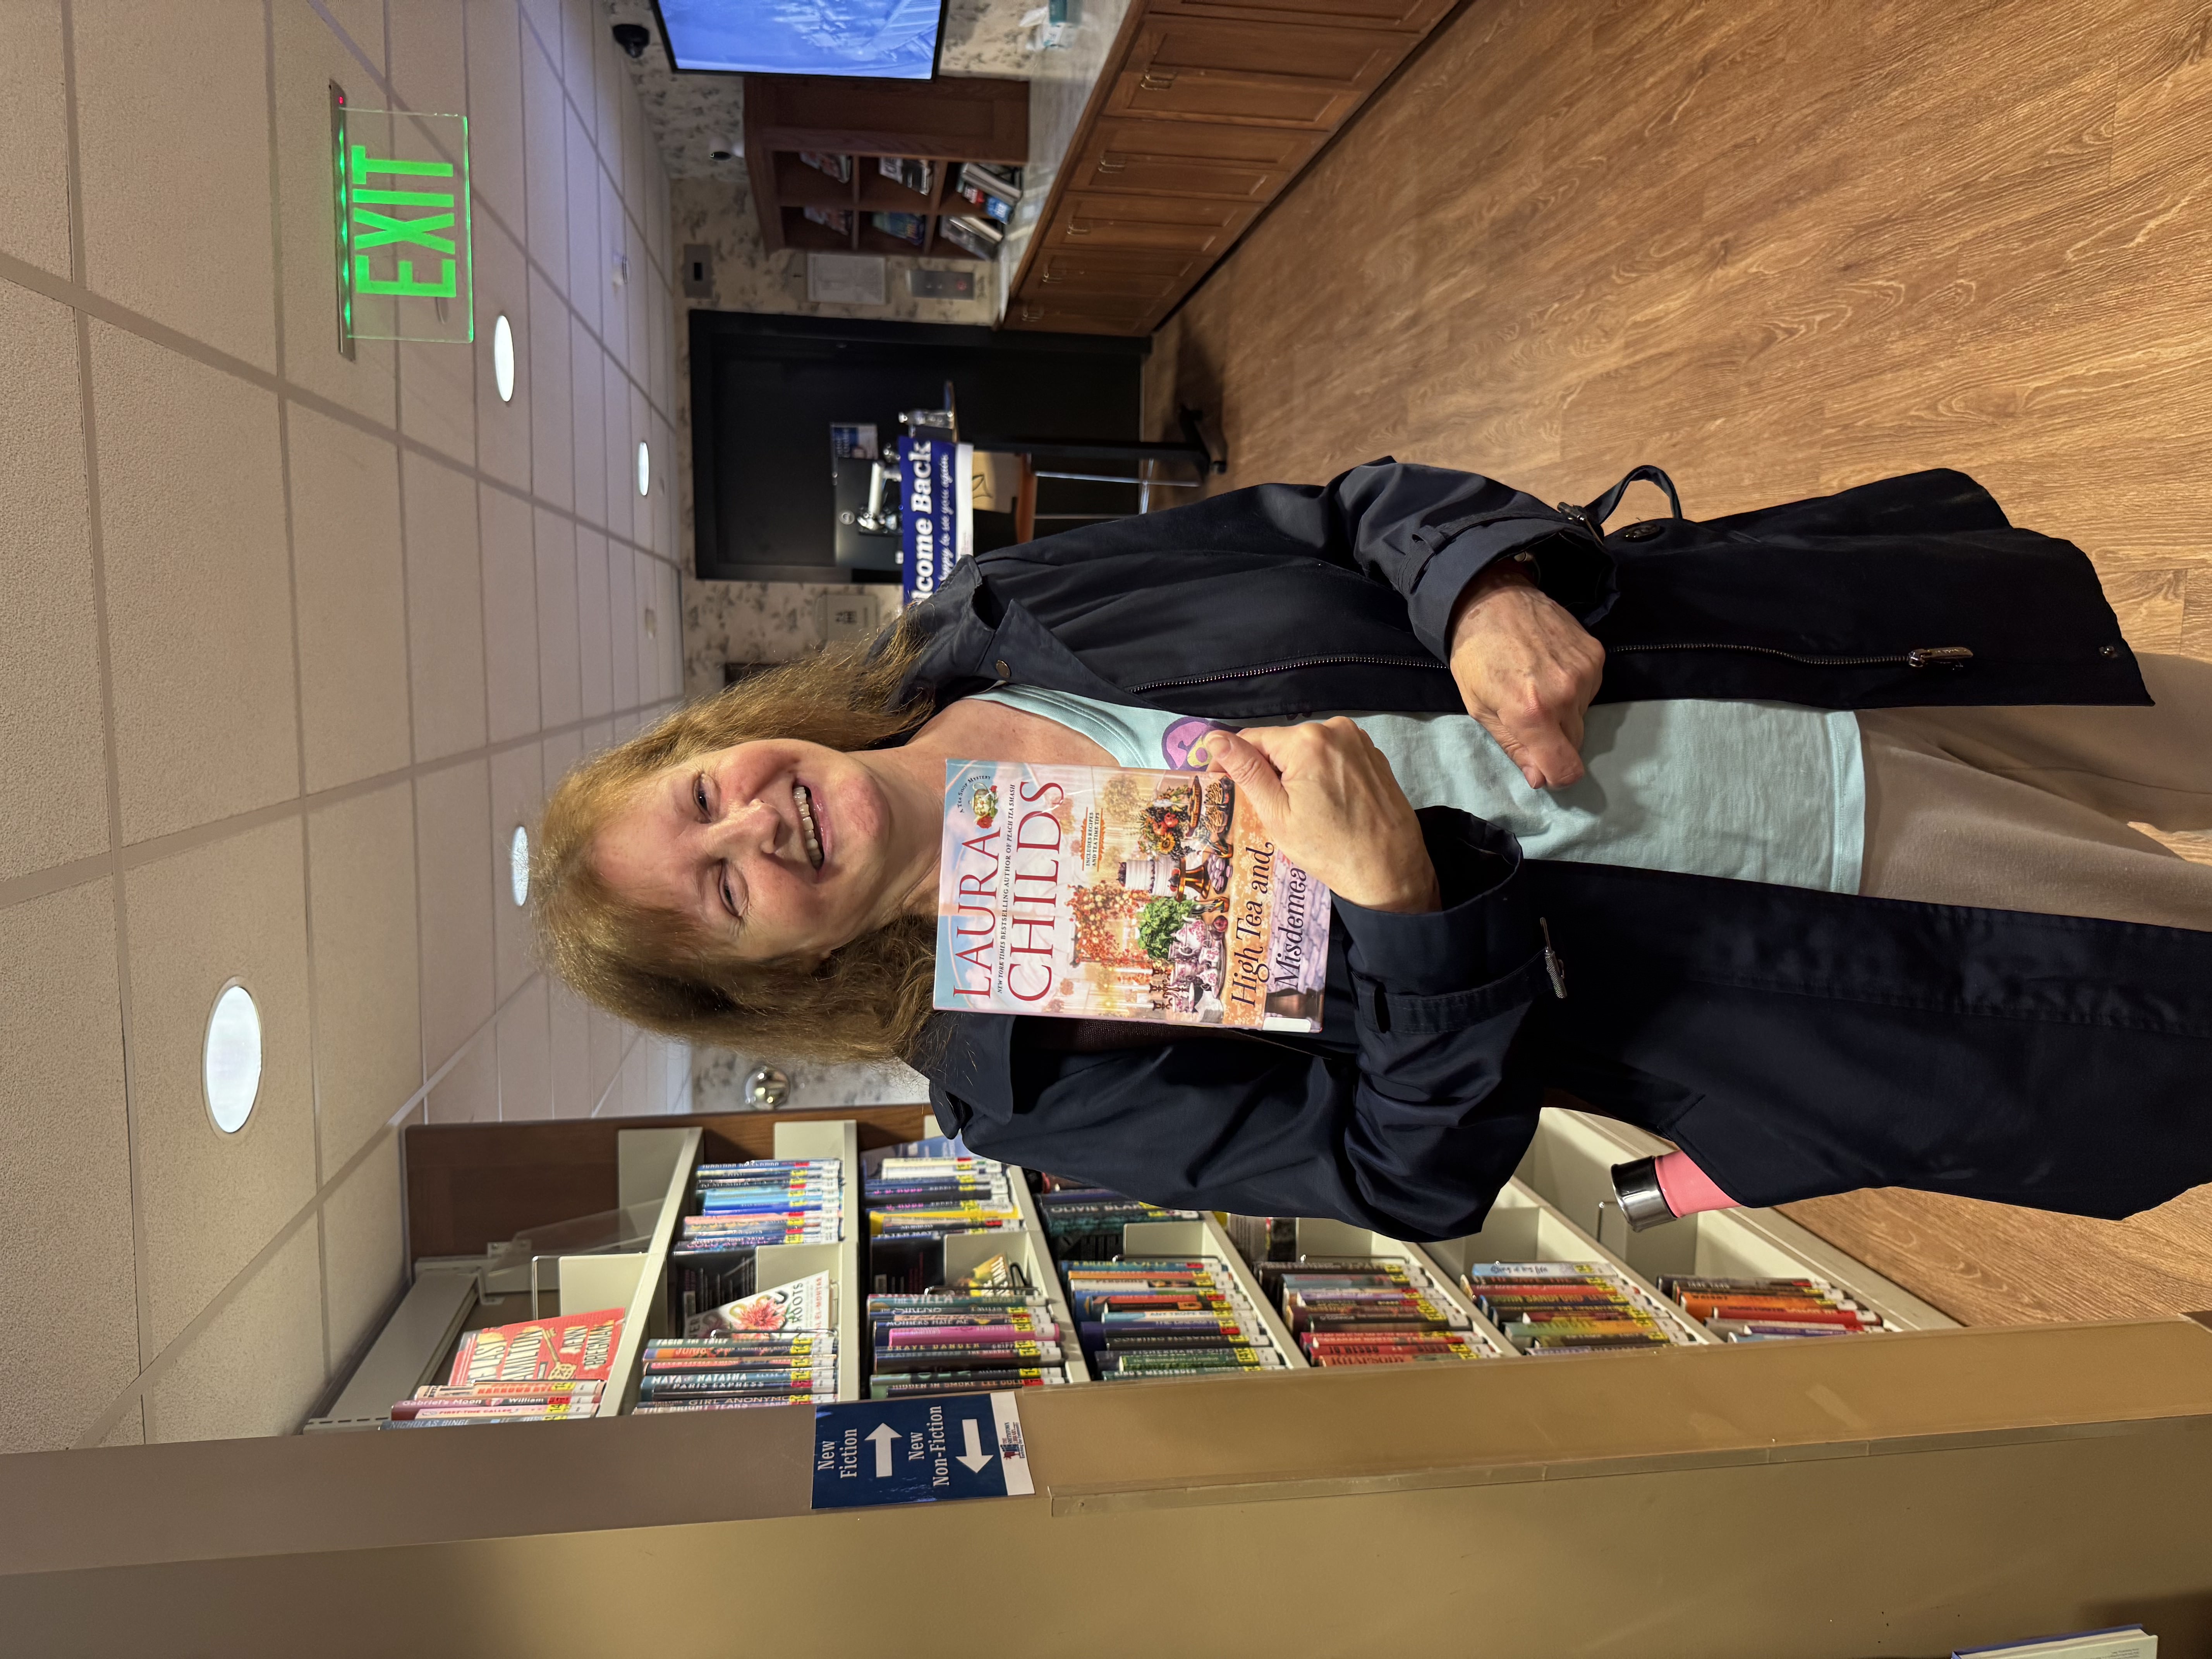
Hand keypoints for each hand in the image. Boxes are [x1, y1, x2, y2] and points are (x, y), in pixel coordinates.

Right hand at [1200, 720, 1440, 913]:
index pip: (1251, 739)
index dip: (1232, 762)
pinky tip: (1326, 806)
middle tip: (1266, 811)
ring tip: (1300, 812)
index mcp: (1305, 740)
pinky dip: (1321, 775)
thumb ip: (1246, 771)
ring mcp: (1357, 740)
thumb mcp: (1277, 814)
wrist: (1392, 870)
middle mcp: (1334, 729)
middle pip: (1281, 745)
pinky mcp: (1372, 755)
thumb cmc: (1331, 849)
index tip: (1223, 786)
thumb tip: (1213, 739)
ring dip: (1294, 774)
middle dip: (1268, 772)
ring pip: (1307, 751)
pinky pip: (1332, 757)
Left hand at [1446, 562, 1605, 788]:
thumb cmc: (1476, 656)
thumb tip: (1541, 780)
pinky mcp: (1596, 653)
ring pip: (1582, 716)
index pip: (1566, 768)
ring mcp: (1584, 672)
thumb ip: (1514, 747)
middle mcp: (1565, 695)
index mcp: (1531, 713)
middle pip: (1575, 743)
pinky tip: (1550, 668)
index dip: (1556, 775)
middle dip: (1554, 740)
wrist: (1491, 597)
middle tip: (1528, 715)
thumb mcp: (1480, 708)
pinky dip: (1574, 687)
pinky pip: (1591, 689)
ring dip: (1564, 711)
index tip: (1545, 767)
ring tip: (1537, 684)